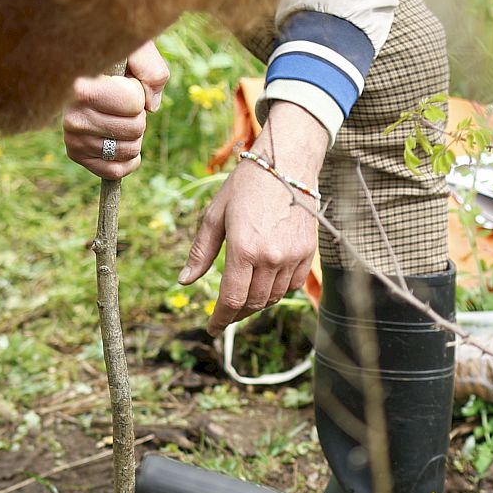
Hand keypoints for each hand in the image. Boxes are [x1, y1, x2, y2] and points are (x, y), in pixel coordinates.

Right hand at [61, 41, 166, 179]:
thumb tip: (151, 106)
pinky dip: (128, 159)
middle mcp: (72, 114)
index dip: (139, 92)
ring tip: (118, 117)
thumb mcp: (138, 50)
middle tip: (123, 103)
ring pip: (129, 150)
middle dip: (139, 115)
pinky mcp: (75, 153)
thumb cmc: (117, 58)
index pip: (134, 103)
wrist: (88, 68)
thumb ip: (152, 70)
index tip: (124, 81)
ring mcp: (72, 137)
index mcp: (83, 85)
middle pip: (135, 129)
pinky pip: (115, 171)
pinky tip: (122, 141)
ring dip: (134, 135)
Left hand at [180, 102, 327, 333]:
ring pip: (273, 297)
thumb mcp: (215, 216)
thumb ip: (201, 252)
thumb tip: (185, 282)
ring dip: (255, 304)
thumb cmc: (245, 186)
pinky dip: (277, 291)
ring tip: (242, 299)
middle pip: (253, 303)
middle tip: (224, 315)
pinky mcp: (308, 252)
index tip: (212, 328)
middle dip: (236, 314)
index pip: (232, 299)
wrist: (286, 164)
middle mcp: (271, 257)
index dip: (220, 319)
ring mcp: (293, 256)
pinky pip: (292, 285)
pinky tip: (265, 285)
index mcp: (244, 248)